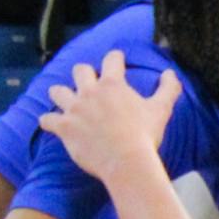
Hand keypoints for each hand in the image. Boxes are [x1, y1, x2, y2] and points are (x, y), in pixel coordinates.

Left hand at [39, 49, 180, 182]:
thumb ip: (168, 88)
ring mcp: (74, 109)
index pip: (111, 59)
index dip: (115, 58)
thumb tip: (171, 72)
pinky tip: (50, 123)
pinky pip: (47, 119)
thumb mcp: (162, 109)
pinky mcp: (64, 127)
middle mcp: (90, 92)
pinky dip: (48, 121)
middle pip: (80, 70)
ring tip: (64, 100)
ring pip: (57, 91)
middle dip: (84, 74)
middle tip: (89, 83)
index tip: (117, 59)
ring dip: (60, 94)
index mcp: (113, 85)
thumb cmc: (145, 135)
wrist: (126, 161)